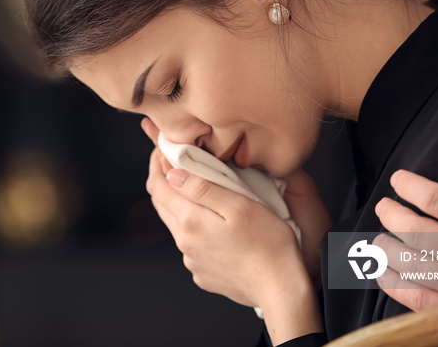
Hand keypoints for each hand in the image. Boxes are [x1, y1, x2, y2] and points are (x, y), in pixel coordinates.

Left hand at [141, 118, 322, 342]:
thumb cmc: (269, 245)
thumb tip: (174, 174)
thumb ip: (203, 188)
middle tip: (177, 162)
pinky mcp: (202, 271)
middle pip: (162, 204)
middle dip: (165, 180)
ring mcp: (192, 260)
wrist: (281, 289)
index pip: (157, 185)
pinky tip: (215, 222)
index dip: (157, 163)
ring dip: (181, 203)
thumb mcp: (239, 205)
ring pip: (176, 223)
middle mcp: (185, 242)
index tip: (163, 149)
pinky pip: (191, 243)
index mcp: (190, 221)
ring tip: (200, 189)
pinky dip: (195, 226)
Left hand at [374, 132, 437, 310]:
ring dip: (389, 249)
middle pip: (419, 232)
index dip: (413, 186)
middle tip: (383, 207)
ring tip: (379, 238)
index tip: (398, 179)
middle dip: (394, 216)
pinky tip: (382, 272)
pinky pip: (419, 298)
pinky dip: (394, 284)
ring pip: (413, 264)